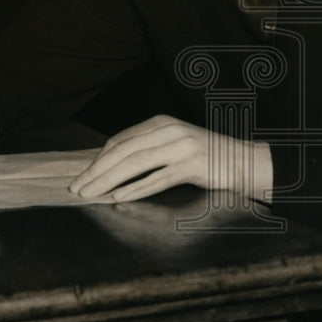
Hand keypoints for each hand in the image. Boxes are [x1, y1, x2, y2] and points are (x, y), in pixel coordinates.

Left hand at [68, 114, 272, 201]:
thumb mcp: (173, 145)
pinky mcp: (192, 166)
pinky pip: (157, 178)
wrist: (244, 162)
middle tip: (77, 187)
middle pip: (123, 151)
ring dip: (108, 181)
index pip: (120, 140)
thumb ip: (147, 150)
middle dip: (96, 171)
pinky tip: (118, 198)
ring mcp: (181, 147)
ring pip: (135, 164)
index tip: (82, 175)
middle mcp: (169, 131)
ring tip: (90, 194)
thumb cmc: (205, 158)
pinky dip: (135, 189)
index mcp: (161, 123)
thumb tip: (111, 166)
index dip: (98, 159)